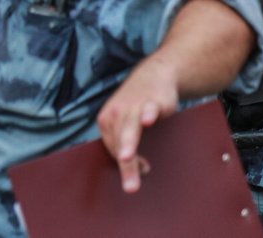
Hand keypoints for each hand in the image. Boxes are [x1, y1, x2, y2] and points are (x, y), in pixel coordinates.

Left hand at [96, 56, 178, 193]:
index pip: (113, 150)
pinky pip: (148, 108)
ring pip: (130, 128)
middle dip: (126, 166)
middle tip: (130, 187)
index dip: (126, 166)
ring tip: (127, 158)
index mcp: (107, 122)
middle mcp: (116, 113)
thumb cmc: (140, 105)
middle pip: (119, 143)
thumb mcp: (132, 126)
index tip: (136, 179)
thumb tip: (141, 171)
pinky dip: (147, 114)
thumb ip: (132, 147)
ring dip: (129, 143)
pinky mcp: (152, 100)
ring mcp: (134, 106)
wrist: (155, 75)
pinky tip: (147, 121)